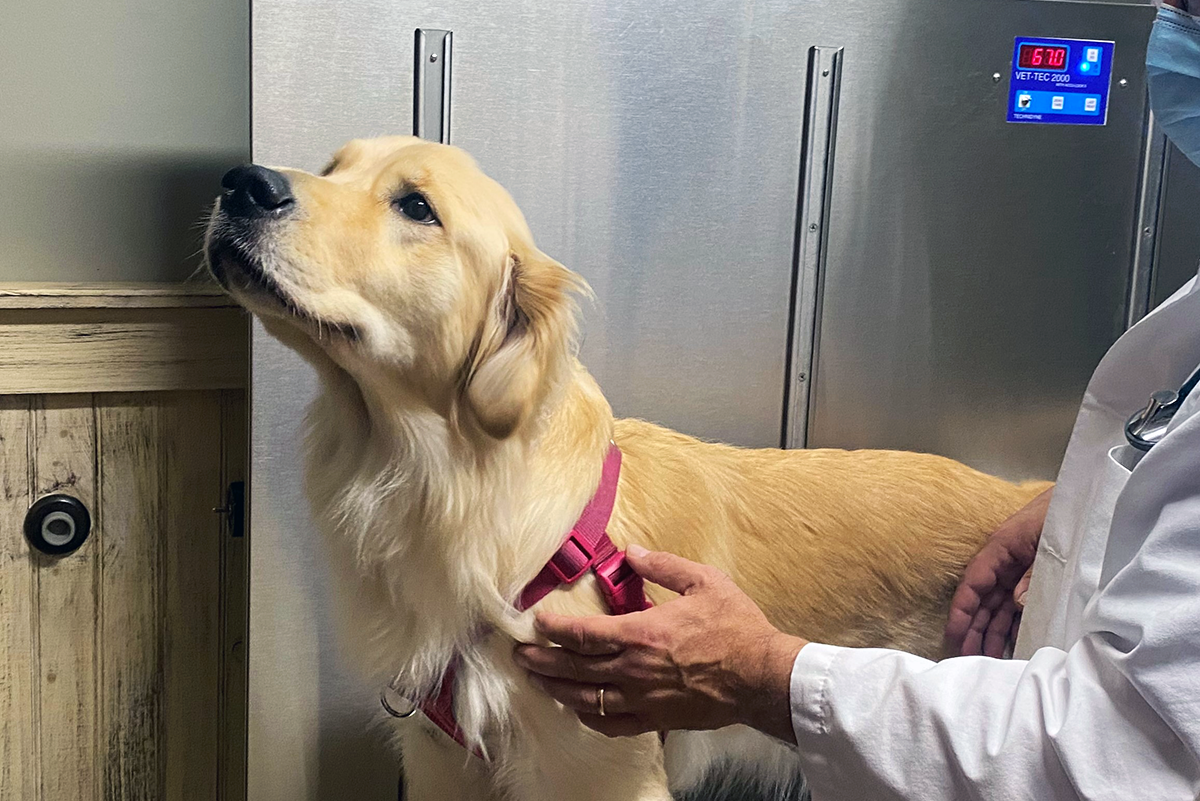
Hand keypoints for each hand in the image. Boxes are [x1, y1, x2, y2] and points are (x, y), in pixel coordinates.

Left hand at [513, 545, 805, 742]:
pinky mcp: (656, 720)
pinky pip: (612, 724)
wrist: (762, 676)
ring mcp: (643, 699)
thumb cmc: (736, 627)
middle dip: (542, 661)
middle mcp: (634, 670)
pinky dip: (589, 718)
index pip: (582, 634)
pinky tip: (578, 710)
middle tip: (519, 655)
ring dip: (557, 689)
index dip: (553, 629)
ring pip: (586, 699)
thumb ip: (662, 565)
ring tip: (538, 680)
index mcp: (641, 633)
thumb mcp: (703, 581)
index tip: (535, 622)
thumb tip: (632, 551)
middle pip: (573, 669)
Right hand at [945, 488, 1052, 656]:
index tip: (953, 636)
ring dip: (991, 630)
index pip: (974, 583)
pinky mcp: (1037, 578)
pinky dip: (1014, 623)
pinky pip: (1020, 605)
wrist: (1090, 496)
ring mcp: (1021, 571)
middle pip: (983, 600)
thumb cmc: (1064, 510)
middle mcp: (1006, 562)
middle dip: (972, 628)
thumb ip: (1033, 573)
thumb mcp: (1050, 540)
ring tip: (987, 658)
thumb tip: (1016, 604)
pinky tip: (1012, 643)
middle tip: (965, 658)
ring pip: (1000, 605)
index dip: (962, 611)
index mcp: (1002, 548)